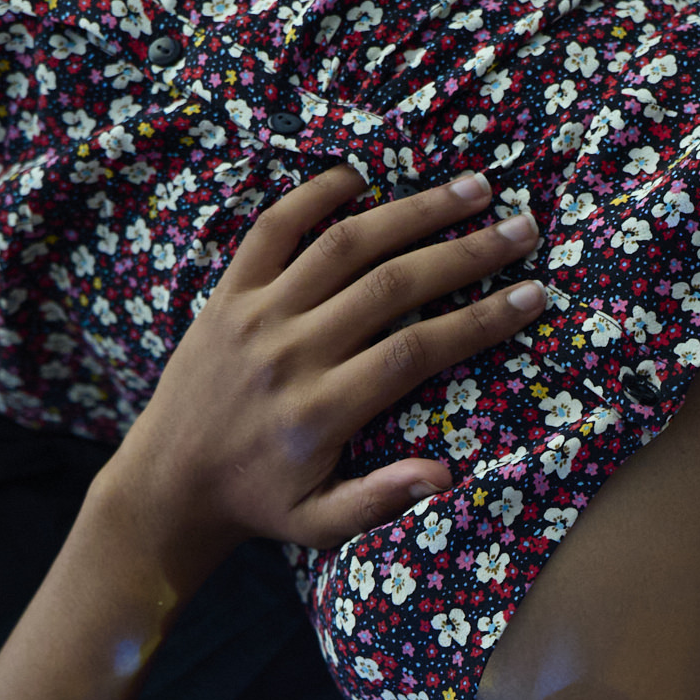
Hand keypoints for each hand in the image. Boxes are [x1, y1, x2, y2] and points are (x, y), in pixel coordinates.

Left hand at [98, 165, 544, 578]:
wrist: (166, 483)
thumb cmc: (258, 504)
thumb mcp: (319, 523)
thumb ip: (379, 500)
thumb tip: (445, 477)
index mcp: (321, 410)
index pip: (416, 351)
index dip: (481, 320)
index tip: (533, 296)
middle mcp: (291, 352)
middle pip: (392, 285)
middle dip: (466, 253)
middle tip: (523, 229)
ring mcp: (256, 315)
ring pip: (344, 245)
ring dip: (412, 211)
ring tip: (471, 188)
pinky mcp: (227, 294)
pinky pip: (272, 229)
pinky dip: (314, 194)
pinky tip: (362, 176)